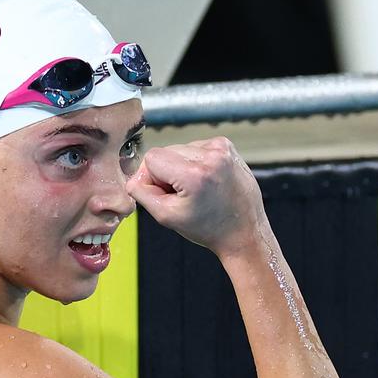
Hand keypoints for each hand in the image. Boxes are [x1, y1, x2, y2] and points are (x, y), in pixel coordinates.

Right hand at [126, 137, 267, 255]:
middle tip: (181, 195)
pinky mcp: (226, 146)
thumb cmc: (209, 228)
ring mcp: (221, 148)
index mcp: (195, 174)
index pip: (152, 158)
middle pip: (165, 151)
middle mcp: (211, 155)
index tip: (163, 194)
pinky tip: (204, 181)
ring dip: (180, 167)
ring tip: (196, 190)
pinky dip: (194, 163)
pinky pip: (195, 148)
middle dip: (166, 172)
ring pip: (179, 149)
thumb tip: (133, 178)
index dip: (151, 177)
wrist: (243, 231)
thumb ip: (141, 193)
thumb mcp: (166, 216)